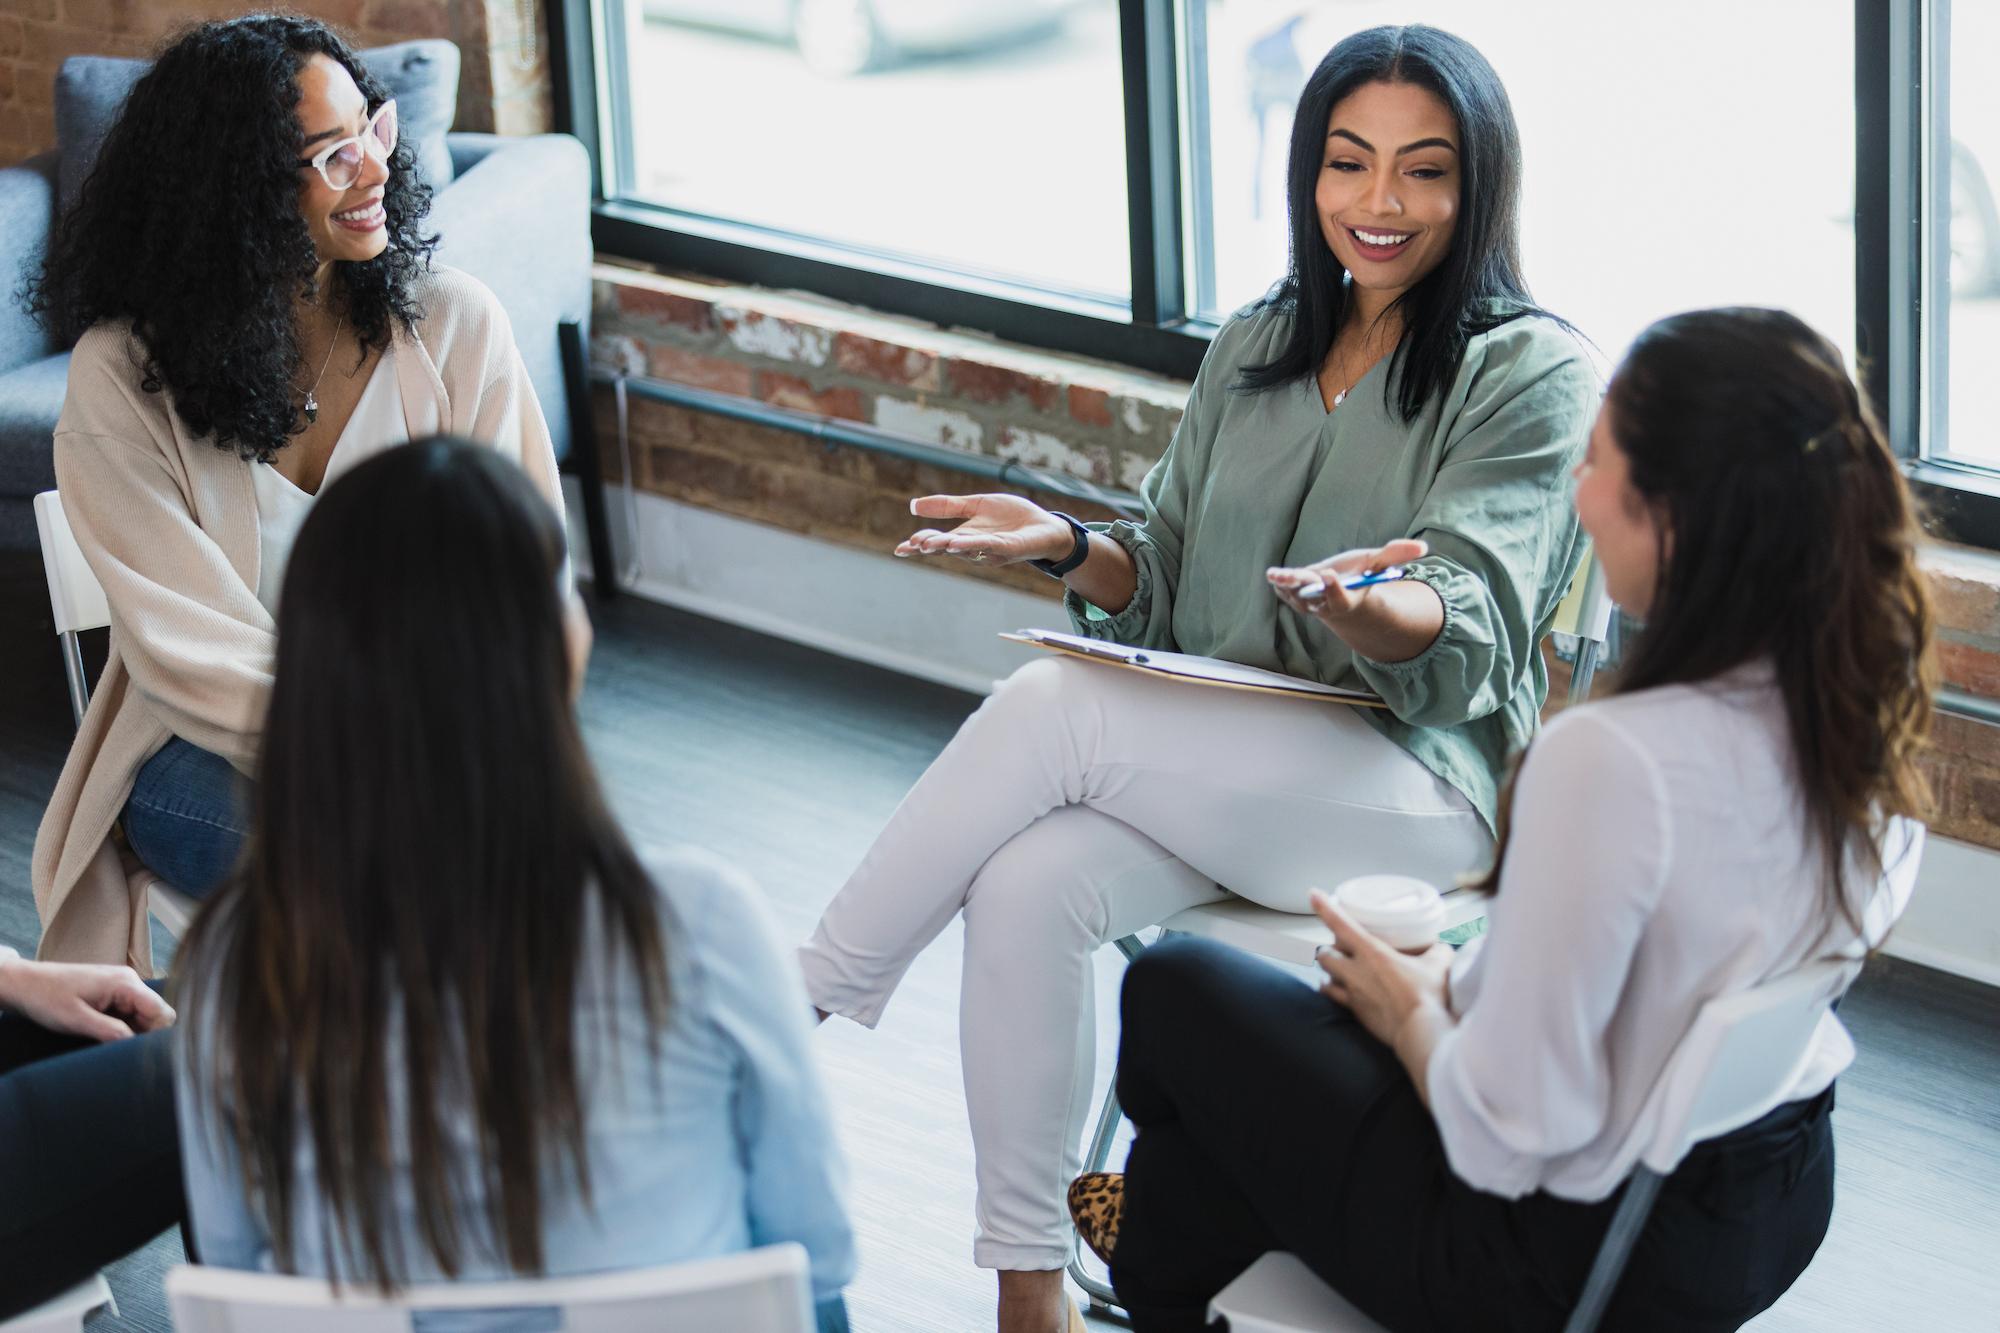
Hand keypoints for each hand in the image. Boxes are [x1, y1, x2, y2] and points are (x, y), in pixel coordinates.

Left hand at [0, 957, 173, 1042]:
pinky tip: (105, 1033)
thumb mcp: (76, 1020)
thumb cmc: (46, 997)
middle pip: (156, 1014)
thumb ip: (110, 1031)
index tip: (137, 1053)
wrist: (25, 983)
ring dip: (132, 1031)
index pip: (162, 1012)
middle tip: (119, 1050)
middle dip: (144, 1035)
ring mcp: (122, 985)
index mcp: (125, 983)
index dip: (156, 1035)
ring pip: (144, 1015)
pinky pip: (131, 1012)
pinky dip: (124, 1026)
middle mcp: (129, 981)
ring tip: (107, 1042)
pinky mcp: (114, 992)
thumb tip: (136, 1046)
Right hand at [894, 494, 1075, 566]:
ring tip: (927, 544)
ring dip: (945, 547)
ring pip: (965, 549)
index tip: (901, 548)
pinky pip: (988, 546)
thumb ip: (948, 506)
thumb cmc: (1013, 519)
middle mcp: (975, 547)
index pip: (938, 542)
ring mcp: (992, 549)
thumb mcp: (977, 505)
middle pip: (947, 548)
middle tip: (911, 546)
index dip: (919, 546)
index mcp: (966, 537)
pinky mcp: (1009, 547)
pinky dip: (971, 545)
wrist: (1046, 526)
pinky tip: (956, 543)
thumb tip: (913, 505)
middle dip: (929, 547)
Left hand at [1267, 539, 1427, 627]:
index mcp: (1347, 599)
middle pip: (1312, 597)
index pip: (1339, 597)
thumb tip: (1423, 547)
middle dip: (1302, 586)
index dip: (1333, 588)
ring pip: (1294, 594)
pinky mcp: (1295, 597)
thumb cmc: (1362, 579)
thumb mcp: (1378, 566)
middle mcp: (1325, 604)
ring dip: (1285, 585)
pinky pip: (1285, 591)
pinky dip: (1279, 584)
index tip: (1328, 574)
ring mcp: (1308, 602)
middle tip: (1290, 575)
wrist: (1343, 597)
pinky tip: (1274, 575)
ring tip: (1274, 574)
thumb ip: (1396, 556)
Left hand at [1310, 889, 1450, 1049]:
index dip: (1324, 908)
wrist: (1420, 1031)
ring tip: (1335, 969)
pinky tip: (1336, 991)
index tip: (1313, 894)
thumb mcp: (1439, 964)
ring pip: (1324, 976)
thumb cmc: (1428, 996)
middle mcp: (1356, 971)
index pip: (1341, 924)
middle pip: (1325, 954)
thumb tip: (1440, 948)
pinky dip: (1331, 992)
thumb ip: (1437, 951)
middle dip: (1328, 950)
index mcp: (1373, 953)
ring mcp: (1353, 992)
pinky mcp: (1355, 1012)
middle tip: (1339, 948)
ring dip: (1328, 971)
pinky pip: (1333, 998)